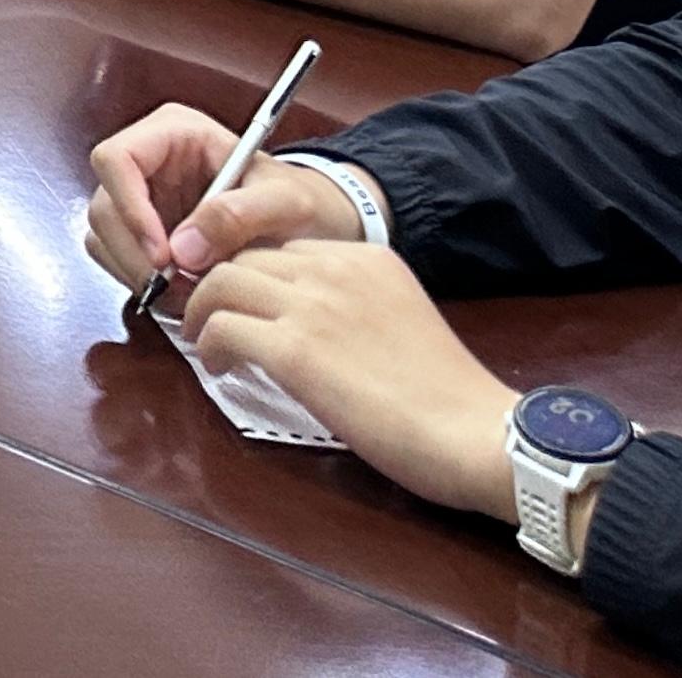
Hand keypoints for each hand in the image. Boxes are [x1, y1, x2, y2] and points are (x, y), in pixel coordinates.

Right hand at [82, 103, 361, 291]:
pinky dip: (142, 282)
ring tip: (186, 293)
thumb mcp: (286, 201)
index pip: (116, 158)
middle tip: (174, 287)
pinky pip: (117, 258)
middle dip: (134, 252)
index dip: (128, 206)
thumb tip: (183, 249)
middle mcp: (146, 161)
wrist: (310, 224)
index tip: (162, 254)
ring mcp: (139, 197)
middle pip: (104, 204)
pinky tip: (181, 292)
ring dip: (136, 272)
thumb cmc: (300, 199)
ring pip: (103, 235)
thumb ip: (241, 215)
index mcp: (172, 132)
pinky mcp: (140, 230)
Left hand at [184, 242, 521, 521]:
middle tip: (211, 317)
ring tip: (208, 341)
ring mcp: (313, 306)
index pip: (284, 248)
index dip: (254, 275)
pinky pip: (222, 328)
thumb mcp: (400, 318)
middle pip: (244, 258)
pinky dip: (209, 345)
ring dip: (203, 311)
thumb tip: (304, 320)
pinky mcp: (294, 350)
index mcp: (367, 258)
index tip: (244, 301)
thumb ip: (353, 304)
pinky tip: (220, 366)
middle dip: (218, 285)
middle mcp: (336, 269)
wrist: (478, 434)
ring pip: (221, 284)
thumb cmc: (449, 397)